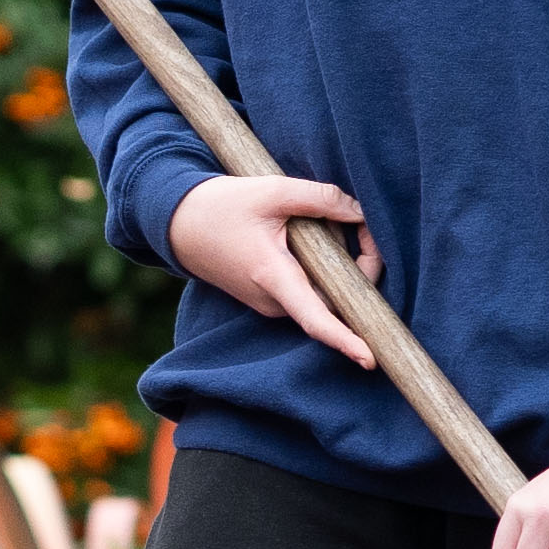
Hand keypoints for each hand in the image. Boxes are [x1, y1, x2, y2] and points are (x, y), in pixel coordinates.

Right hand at [161, 173, 379, 369]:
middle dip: (357, 265)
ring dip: (333, 260)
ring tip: (310, 222)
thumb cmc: (222, 206)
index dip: (345, 340)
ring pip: (321, 290)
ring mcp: (270, 303)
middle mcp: (273, 300)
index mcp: (272, 277)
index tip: (370, 358)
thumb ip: (320, 198)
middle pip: (333, 297)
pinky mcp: (269, 298)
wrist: (178, 223)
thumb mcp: (272, 190)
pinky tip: (298, 232)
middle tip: (361, 224)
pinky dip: (316, 262)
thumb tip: (360, 212)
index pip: (315, 319)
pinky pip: (307, 287)